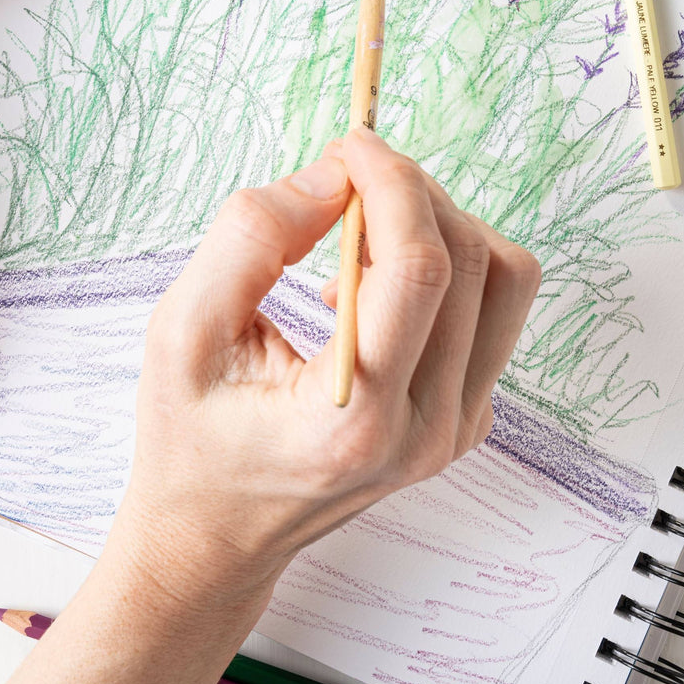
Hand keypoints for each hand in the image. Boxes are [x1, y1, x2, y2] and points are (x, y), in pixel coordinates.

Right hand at [106, 129, 539, 615]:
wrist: (215, 540)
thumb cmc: (190, 438)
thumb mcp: (179, 330)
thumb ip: (250, 239)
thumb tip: (333, 174)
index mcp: (355, 419)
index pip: (419, 269)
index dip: (392, 183)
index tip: (350, 142)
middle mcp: (427, 430)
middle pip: (470, 260)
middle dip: (411, 191)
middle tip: (345, 173)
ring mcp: (457, 430)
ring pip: (504, 278)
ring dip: (438, 224)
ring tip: (360, 232)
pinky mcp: (466, 419)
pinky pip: (492, 310)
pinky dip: (443, 267)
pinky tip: (370, 285)